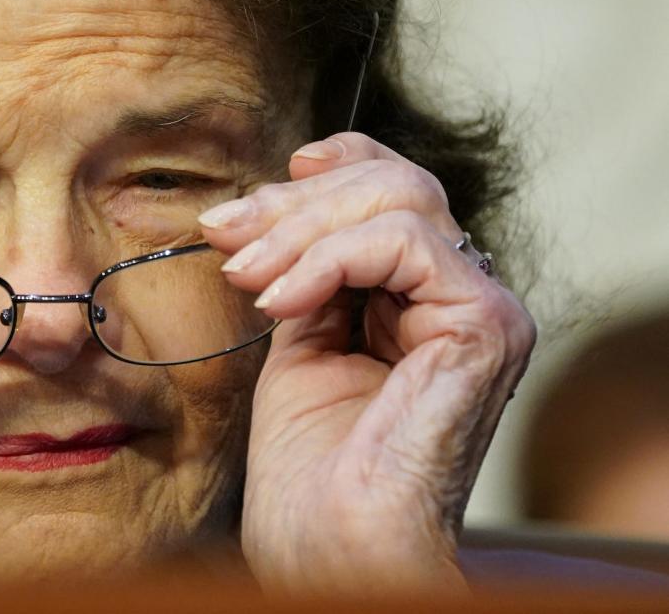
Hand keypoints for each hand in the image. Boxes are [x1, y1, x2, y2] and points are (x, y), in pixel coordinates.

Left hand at [200, 133, 535, 595]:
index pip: (397, 194)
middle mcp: (461, 300)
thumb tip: (264, 212)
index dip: (338, 166)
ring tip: (244, 276)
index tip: (271, 178)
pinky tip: (281, 301)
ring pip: (402, 202)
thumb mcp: (297, 347)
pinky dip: (328, 258)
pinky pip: (404, 244)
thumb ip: (305, 277)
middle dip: (295, 202)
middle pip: (396, 187)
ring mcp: (482, 310)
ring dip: (301, 229)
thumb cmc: (312, 475)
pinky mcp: (485, 326)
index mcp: (423, 303)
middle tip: (227, 233)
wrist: (331, 547)